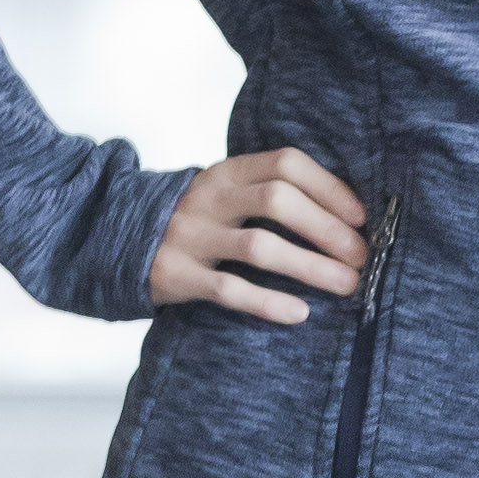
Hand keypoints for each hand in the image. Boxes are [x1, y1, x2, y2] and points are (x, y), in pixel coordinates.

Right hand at [152, 144, 365, 323]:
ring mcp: (190, 235)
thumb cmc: (199, 220)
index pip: (286, 164)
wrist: (117, 240)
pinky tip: (299, 313)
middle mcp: (208, 198)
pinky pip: (228, 289)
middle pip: (277, 200)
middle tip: (360, 256)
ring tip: (346, 284)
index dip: (329, 189)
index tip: (361, 218)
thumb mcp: (227, 193)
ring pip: (259, 246)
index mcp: (227, 172)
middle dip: (327, 229)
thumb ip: (271, 193)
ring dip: (310, 266)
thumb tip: (348, 217)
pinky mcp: (176, 274)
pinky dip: (268, 303)